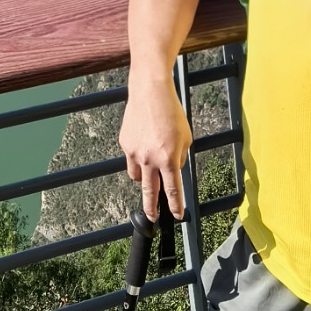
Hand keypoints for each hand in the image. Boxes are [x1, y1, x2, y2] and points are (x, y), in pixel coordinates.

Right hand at [119, 77, 191, 220]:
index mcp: (168, 159)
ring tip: (149, 168)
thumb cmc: (171, 112)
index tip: (176, 215)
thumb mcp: (186, 137)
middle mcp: (150, 159)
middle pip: (149, 192)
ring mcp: (134, 152)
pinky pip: (131, 157)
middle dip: (151, 208)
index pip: (173, 190)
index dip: (175, 205)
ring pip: (136, 176)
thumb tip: (173, 170)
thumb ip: (180, 157)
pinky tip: (144, 141)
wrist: (150, 92)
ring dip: (144, 178)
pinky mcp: (124, 143)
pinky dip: (137, 156)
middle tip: (151, 218)